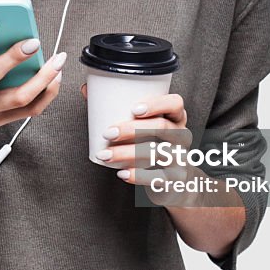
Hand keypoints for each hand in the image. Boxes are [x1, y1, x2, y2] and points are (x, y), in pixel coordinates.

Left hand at [79, 86, 197, 198]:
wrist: (176, 179)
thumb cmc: (154, 143)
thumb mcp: (144, 125)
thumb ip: (118, 108)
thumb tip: (87, 90)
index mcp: (176, 117)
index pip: (175, 103)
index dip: (157, 104)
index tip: (134, 109)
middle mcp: (182, 135)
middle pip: (162, 127)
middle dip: (133, 129)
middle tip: (108, 132)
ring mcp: (181, 157)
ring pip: (156, 153)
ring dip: (128, 153)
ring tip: (106, 155)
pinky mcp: (175, 178)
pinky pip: (159, 177)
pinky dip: (139, 175)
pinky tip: (122, 173)